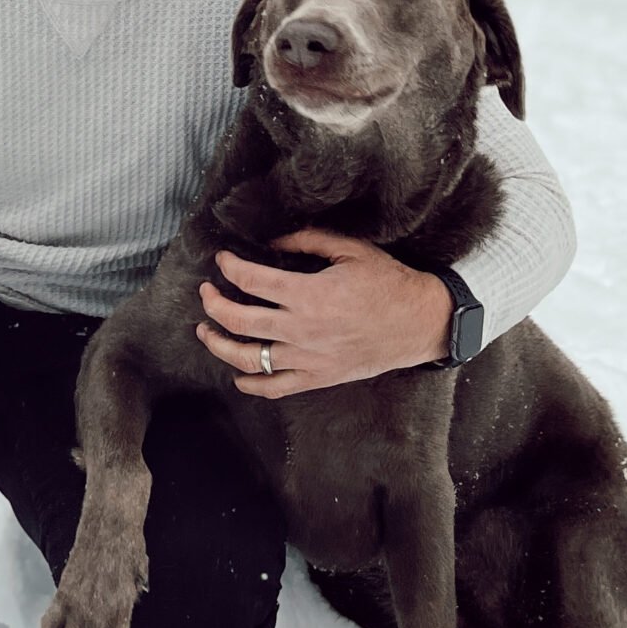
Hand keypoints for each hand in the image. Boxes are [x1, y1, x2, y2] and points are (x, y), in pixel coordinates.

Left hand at [196, 230, 452, 395]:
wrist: (420, 323)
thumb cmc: (388, 283)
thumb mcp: (351, 250)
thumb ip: (308, 240)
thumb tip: (272, 241)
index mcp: (311, 294)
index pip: (252, 281)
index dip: (230, 267)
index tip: (223, 260)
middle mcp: (303, 329)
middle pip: (240, 321)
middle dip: (214, 304)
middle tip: (206, 292)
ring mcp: (309, 358)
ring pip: (249, 359)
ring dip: (220, 344)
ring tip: (206, 331)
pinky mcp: (318, 378)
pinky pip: (275, 388)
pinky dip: (251, 384)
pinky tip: (238, 374)